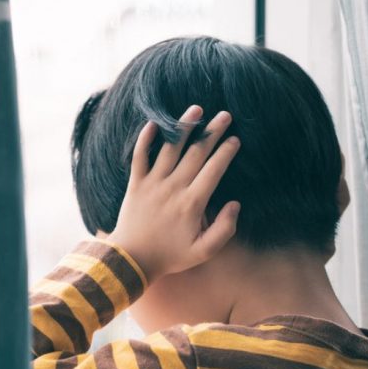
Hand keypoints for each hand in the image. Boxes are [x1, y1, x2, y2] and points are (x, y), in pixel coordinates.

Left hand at [107, 105, 240, 282]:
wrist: (132, 259)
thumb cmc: (170, 256)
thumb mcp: (203, 251)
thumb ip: (225, 229)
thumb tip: (235, 204)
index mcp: (192, 203)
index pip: (214, 170)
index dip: (226, 152)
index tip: (235, 140)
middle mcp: (173, 188)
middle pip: (196, 153)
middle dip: (212, 132)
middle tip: (225, 115)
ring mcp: (152, 184)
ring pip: (170, 149)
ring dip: (184, 127)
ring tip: (196, 109)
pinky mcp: (136, 184)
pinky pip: (139, 156)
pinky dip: (145, 139)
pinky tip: (153, 122)